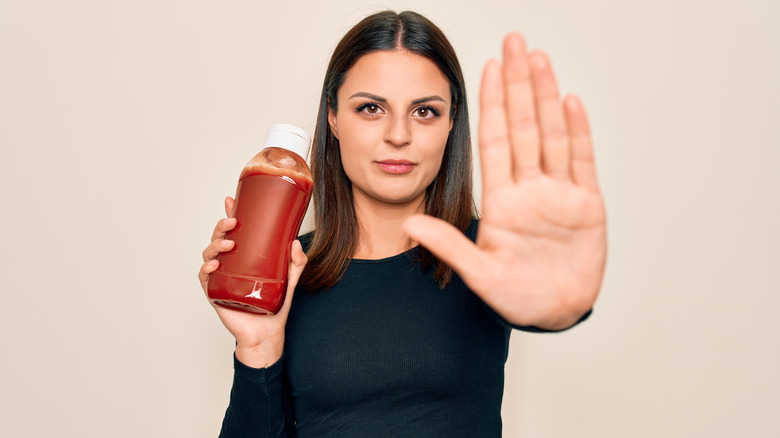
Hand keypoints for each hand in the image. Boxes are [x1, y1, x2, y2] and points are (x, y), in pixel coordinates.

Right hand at [198, 196, 307, 366]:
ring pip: (209, 253)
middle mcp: (230, 263)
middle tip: (233, 222)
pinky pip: (204, 277)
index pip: (235, 231)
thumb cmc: (275, 304)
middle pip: (219, 238)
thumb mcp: (290, 278)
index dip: (230, 214)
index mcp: (244, 256)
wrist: (267, 332)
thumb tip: (295, 242)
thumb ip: (297, 262)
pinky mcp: (215, 292)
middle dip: (222, 226)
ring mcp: (221, 277)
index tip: (231, 200)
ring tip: (228, 244)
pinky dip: (206, 268)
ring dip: (215, 244)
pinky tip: (213, 264)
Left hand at [404, 33, 606, 329]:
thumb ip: (449, 245)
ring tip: (540, 60)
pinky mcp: (586, 205)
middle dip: (518, 84)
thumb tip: (410, 223)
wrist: (554, 314)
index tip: (487, 69)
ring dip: (546, 97)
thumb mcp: (479, 273)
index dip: (492, 104)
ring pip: (552, 134)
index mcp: (502, 200)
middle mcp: (529, 188)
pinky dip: (578, 132)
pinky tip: (570, 102)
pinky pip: (581, 161)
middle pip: (523, 125)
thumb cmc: (517, 297)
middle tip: (515, 43)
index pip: (494, 140)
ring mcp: (558, 194)